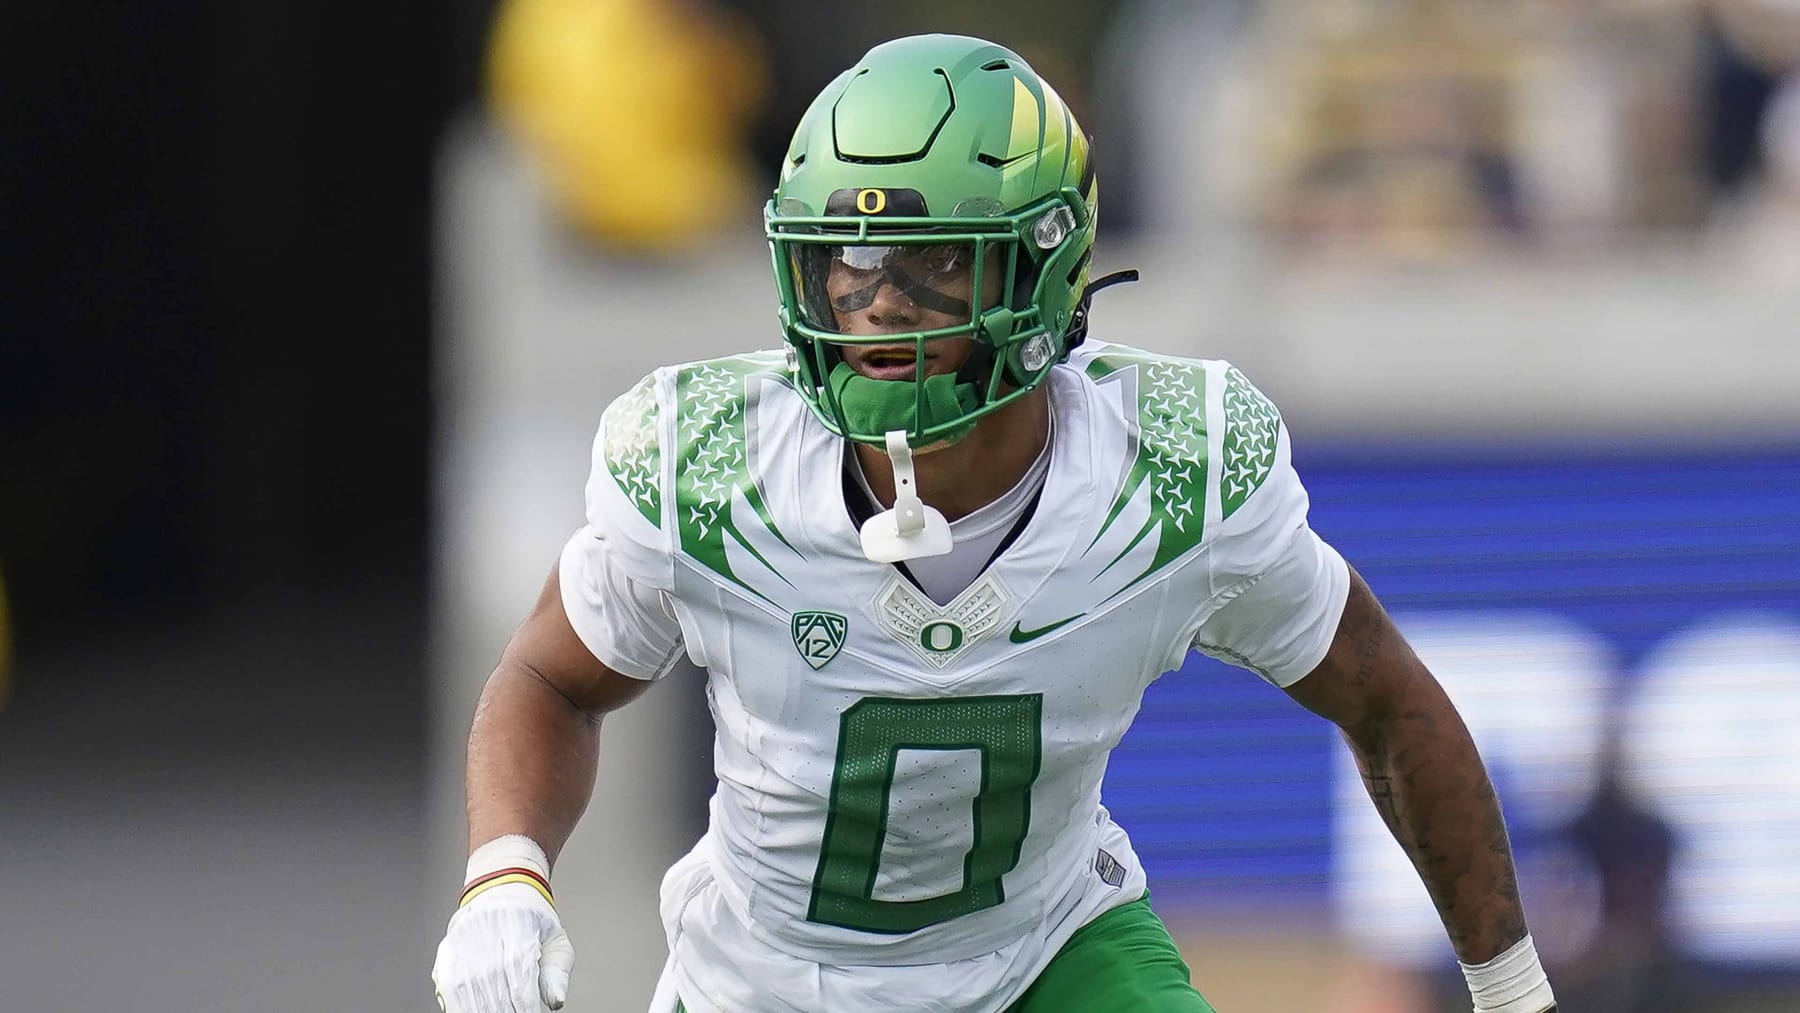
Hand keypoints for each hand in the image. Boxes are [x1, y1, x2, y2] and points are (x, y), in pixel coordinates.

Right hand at [432, 881, 573, 1011]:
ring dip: (482, 1011)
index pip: (521, 983)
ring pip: (470, 993)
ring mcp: (464, 943)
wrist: (501, 889)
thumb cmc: (534, 920)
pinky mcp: (448, 952)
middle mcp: (488, 935)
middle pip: (495, 992)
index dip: (527, 1008)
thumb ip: (558, 972)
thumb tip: (557, 1002)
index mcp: (520, 929)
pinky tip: (471, 1011)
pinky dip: (459, 1006)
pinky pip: (449, 988)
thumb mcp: (556, 940)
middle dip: (506, 1011)